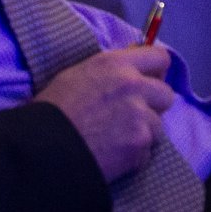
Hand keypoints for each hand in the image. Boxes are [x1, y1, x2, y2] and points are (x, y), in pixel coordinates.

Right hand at [36, 46, 175, 182]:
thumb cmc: (54, 108)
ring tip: (117, 137)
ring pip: (158, 125)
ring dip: (143, 131)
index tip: (150, 80)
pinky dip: (135, 154)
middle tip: (133, 114)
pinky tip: (114, 154)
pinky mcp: (140, 145)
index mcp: (117, 64)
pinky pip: (148, 150)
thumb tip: (131, 71)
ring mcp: (140, 116)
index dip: (157, 71)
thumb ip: (111, 71)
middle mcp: (134, 86)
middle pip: (166, 94)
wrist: (44, 147)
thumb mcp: (79, 74)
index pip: (160, 57)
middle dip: (153, 104)